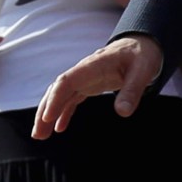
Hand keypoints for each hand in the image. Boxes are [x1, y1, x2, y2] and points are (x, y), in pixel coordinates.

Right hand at [31, 35, 162, 137]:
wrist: (143, 45)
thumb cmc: (143, 55)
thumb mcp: (143, 72)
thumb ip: (132, 91)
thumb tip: (123, 113)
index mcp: (93, 65)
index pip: (67, 81)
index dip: (55, 98)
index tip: (47, 117)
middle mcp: (83, 72)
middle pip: (57, 90)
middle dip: (45, 111)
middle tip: (38, 134)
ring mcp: (84, 78)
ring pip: (61, 96)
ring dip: (49, 115)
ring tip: (41, 135)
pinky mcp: (89, 85)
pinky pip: (71, 99)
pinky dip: (64, 113)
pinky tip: (59, 128)